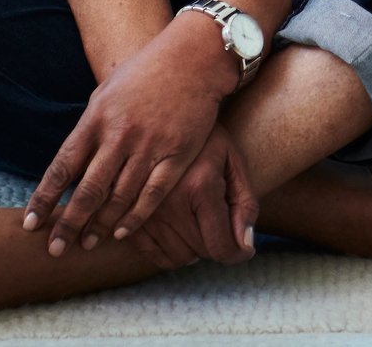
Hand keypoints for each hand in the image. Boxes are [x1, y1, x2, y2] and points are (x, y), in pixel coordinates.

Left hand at [22, 14, 235, 254]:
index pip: (62, 167)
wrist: (191, 58)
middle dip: (68, 223)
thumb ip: (89, 128)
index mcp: (96, 118)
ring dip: (99, 226)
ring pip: (118, 197)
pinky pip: (152, 194)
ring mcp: (149, 146)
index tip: (30, 224)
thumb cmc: (144, 73)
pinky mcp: (177, 154)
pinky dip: (135, 217)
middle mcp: (119, 135)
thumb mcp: (106, 93)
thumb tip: (70, 163)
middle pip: (88, 190)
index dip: (44, 199)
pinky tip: (121, 232)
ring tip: (87, 244)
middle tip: (55, 248)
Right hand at [123, 125, 259, 269]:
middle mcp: (168, 202)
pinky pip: (152, 255)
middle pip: (200, 252)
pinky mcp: (126, 215)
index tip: (244, 251)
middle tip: (222, 226)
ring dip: (194, 250)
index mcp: (199, 186)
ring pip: (177, 257)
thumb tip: (245, 248)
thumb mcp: (233, 160)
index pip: (220, 246)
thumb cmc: (206, 137)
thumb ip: (244, 204)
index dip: (237, 254)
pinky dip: (170, 253)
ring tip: (201, 225)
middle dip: (216, 246)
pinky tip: (181, 231)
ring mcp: (143, 210)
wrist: (162, 112)